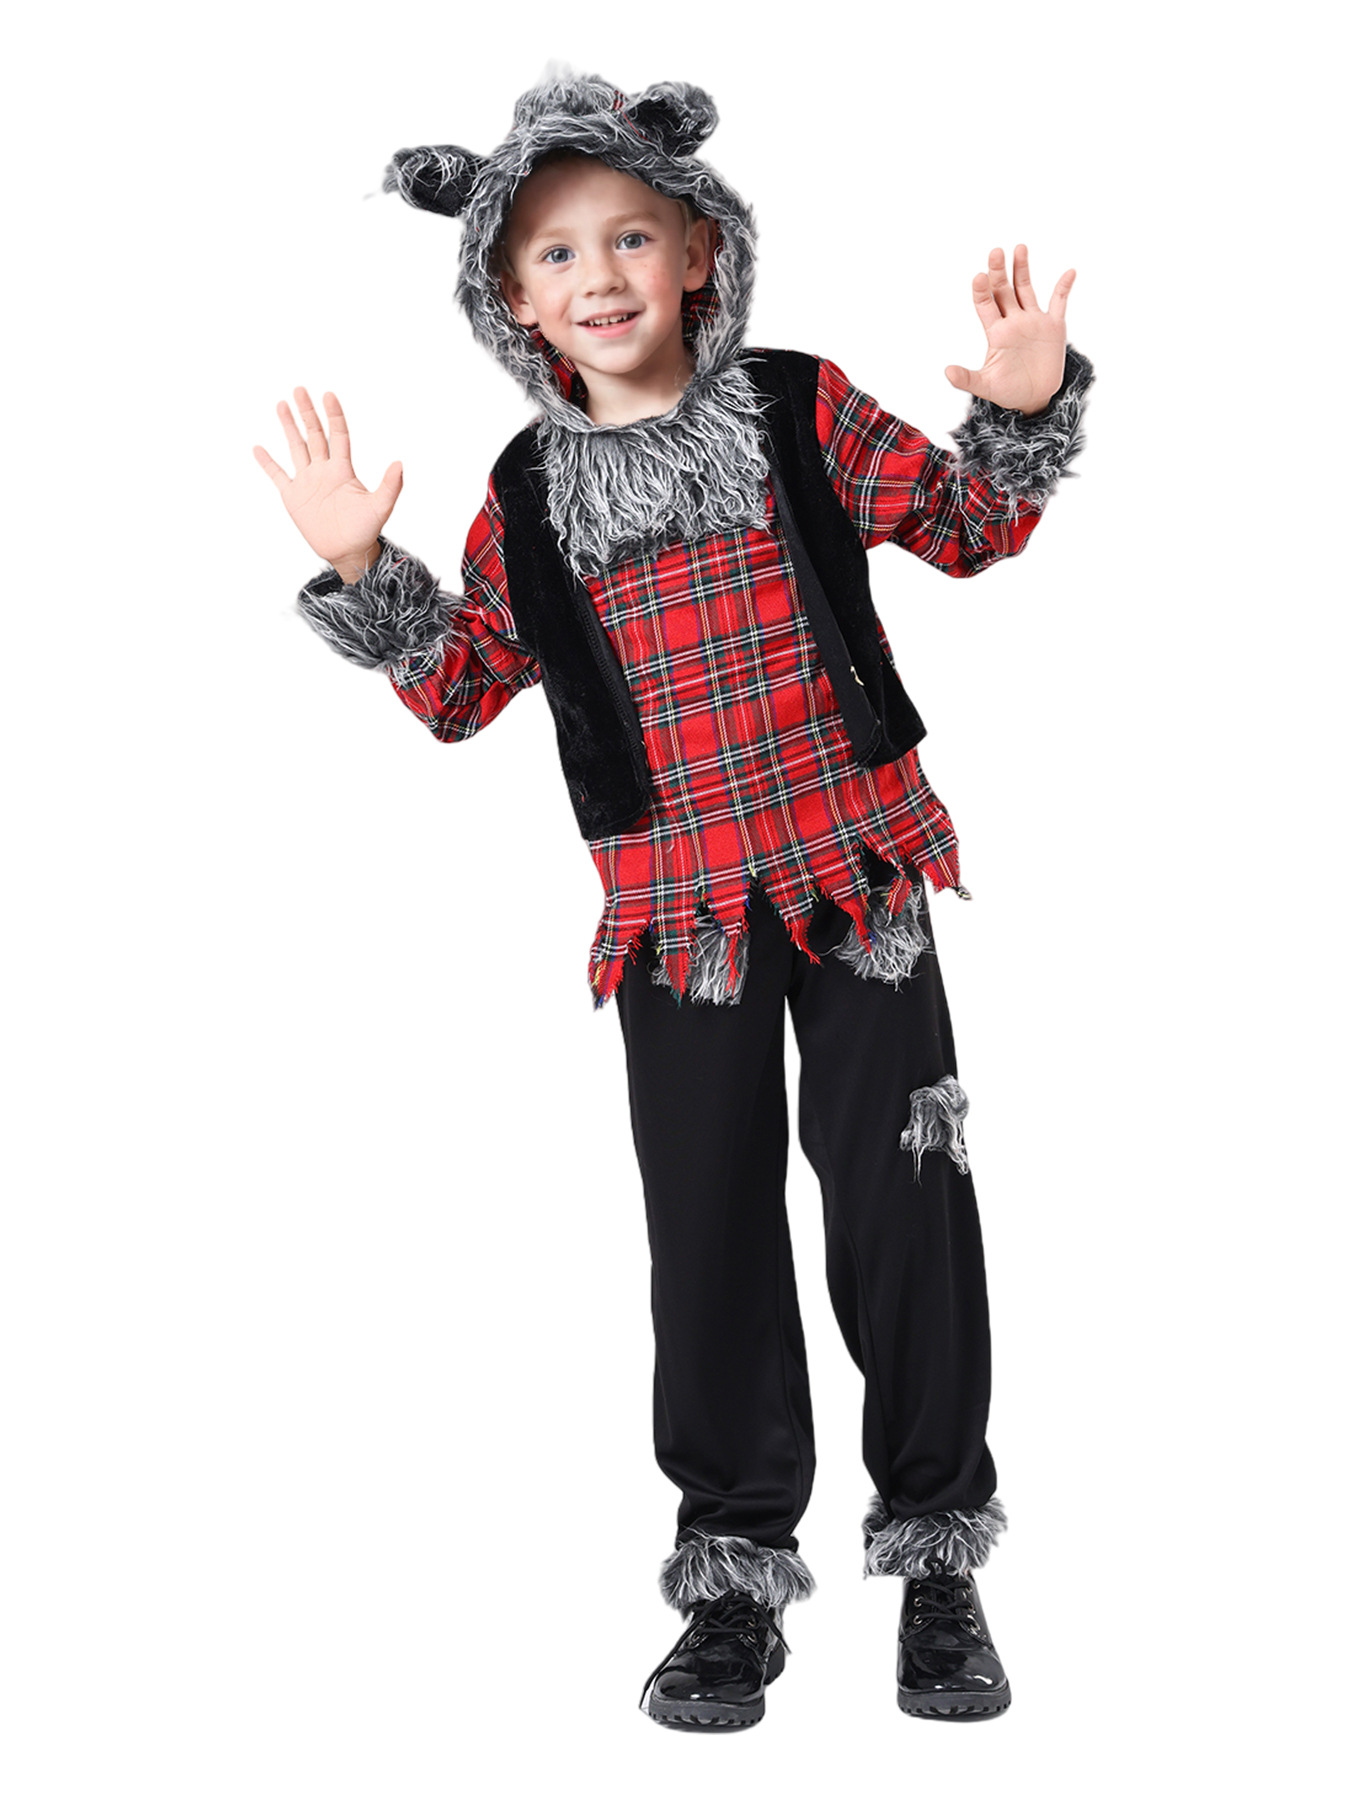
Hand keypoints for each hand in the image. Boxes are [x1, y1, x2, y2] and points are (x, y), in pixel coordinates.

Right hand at [253, 388, 402, 572]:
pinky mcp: (294, 497)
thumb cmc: (366, 530)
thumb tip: (400, 464)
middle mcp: (324, 470)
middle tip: (299, 389)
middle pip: (314, 434)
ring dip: (289, 427)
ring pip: (296, 447)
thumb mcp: (380, 507)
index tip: (328, 395)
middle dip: (307, 412)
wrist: (348, 552)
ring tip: (281, 404)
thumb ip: (390, 485)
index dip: (333, 415)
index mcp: (342, 469)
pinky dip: (268, 463)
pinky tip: (258, 448)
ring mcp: (307, 482)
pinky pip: (278, 475)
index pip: (338, 435)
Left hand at [944, 246, 1075, 414]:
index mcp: (996, 333)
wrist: (1034, 398)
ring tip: (1019, 248)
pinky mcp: (1053, 327)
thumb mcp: (985, 387)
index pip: (985, 305)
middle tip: (995, 252)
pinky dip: (1064, 287)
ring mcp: (1033, 321)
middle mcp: (1013, 321)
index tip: (978, 276)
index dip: (981, 290)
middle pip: (1004, 291)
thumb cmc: (1008, 391)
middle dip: (999, 272)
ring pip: (1026, 289)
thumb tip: (947, 372)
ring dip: (1022, 269)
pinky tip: (1069, 272)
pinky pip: (1059, 302)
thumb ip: (967, 379)